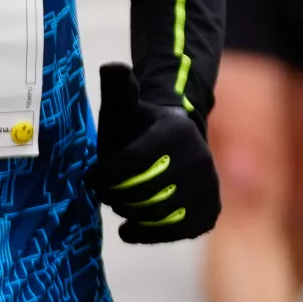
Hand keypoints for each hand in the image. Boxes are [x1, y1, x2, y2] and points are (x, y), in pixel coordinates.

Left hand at [88, 63, 221, 243]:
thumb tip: (112, 67)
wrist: (174, 143)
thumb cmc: (139, 126)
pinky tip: (131, 229)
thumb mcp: (125, 105)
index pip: (131, 163)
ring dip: (132, 214)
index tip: (92, 177)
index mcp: (176, 131)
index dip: (103, 176)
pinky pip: (180, 231)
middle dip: (117, 196)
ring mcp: (209, 186)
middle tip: (107, 193)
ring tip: (121, 206)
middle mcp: (200, 158)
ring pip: (161, 214)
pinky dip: (152, 234)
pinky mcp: (210, 209)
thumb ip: (118, 88)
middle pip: (145, 192)